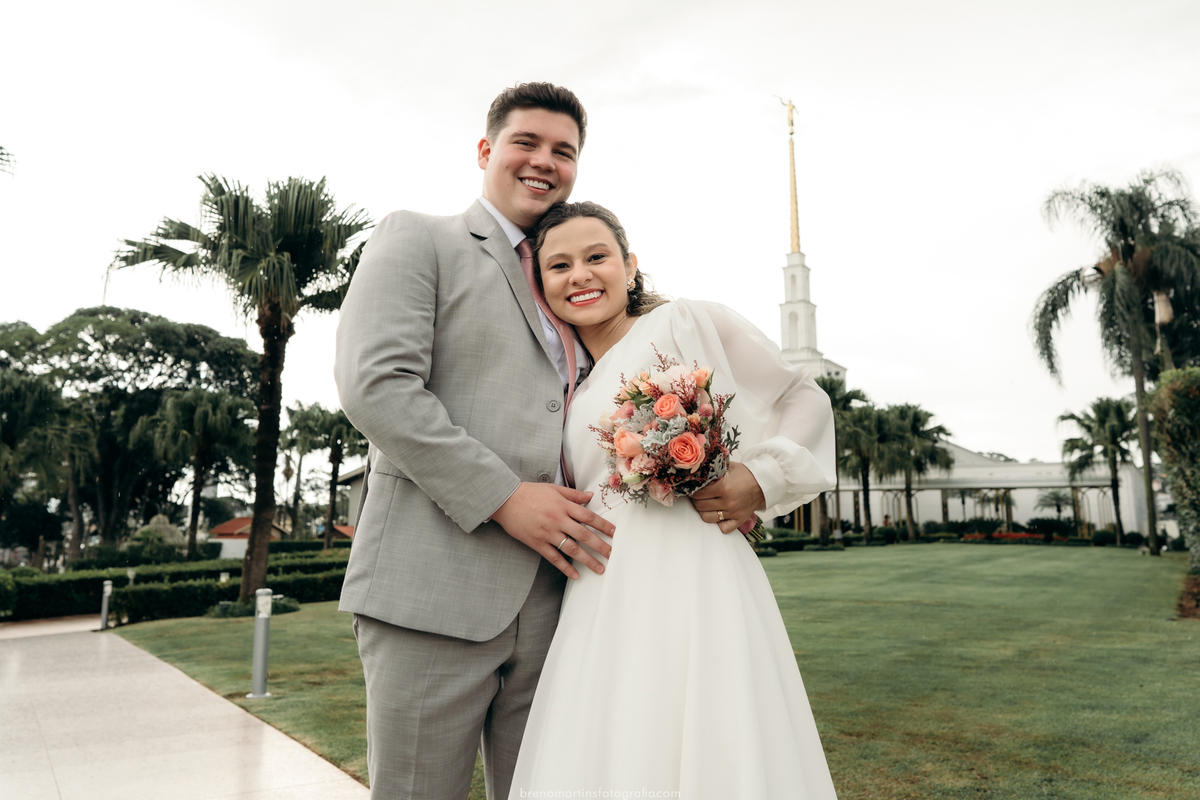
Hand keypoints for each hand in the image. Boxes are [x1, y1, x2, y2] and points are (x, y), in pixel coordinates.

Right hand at [492, 483, 615, 578]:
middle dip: (600, 546)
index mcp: (563, 506)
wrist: (505, 500)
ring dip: (587, 560)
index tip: (614, 533)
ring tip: (599, 568)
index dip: (603, 526)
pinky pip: (554, 558)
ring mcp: (547, 533)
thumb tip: (591, 496)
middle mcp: (558, 520)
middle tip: (611, 554)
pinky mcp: (537, 543)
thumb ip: (574, 494)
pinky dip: (566, 567)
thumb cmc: (529, 492)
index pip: (588, 517)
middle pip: (584, 535)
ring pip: (572, 549)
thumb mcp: (553, 489)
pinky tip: (576, 575)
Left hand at [690, 462, 764, 533]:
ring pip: (707, 518)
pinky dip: (718, 523)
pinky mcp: (739, 520)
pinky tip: (717, 514)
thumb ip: (713, 471)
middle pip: (700, 506)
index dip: (693, 490)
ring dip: (704, 511)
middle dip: (696, 500)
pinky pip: (723, 528)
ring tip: (706, 504)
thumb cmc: (745, 474)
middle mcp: (728, 502)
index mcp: (724, 487)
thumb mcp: (728, 468)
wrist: (764, 482)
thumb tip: (696, 472)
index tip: (693, 488)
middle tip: (698, 496)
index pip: (698, 493)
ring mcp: (733, 513)